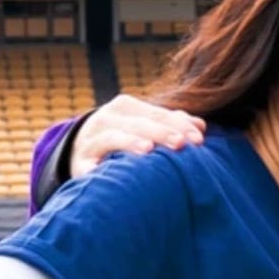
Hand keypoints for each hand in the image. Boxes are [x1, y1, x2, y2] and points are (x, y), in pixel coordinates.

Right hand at [72, 96, 204, 177]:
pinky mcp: (80, 163)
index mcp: (125, 107)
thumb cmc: (122, 140)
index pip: (157, 113)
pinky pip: (90, 162)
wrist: (79, 154)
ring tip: (148, 149)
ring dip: (130, 142)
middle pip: (138, 123)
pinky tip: (114, 171)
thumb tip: (200, 126)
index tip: (199, 139)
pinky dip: (101, 165)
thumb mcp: (143, 127)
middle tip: (182, 144)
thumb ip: (170, 124)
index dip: (179, 124)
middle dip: (161, 132)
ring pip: (112, 137)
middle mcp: (106, 118)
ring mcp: (91, 140)